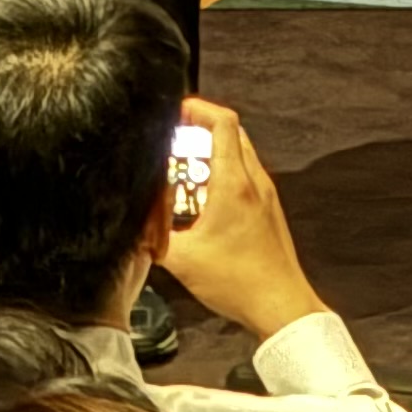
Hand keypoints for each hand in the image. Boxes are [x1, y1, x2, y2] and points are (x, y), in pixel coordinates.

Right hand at [153, 96, 326, 342]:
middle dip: (200, 129)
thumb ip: (150, 236)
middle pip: (232, 133)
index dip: (198, 108)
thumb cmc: (237, 281)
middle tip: (172, 137)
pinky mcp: (267, 210)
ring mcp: (265, 195)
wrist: (279, 303)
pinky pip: (243, 177)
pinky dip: (220, 176)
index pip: (223, 123)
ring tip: (180, 171)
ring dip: (209, 154)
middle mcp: (255, 182)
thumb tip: (132, 222)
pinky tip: (199, 201)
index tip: (176, 109)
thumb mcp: (179, 258)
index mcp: (235, 184)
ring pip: (238, 156)